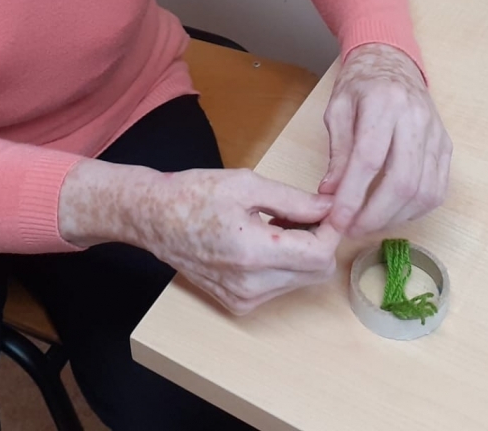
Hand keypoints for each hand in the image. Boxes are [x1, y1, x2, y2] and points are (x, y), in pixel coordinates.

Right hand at [60, 162, 339, 314]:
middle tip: (305, 212)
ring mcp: (244, 299)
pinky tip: (265, 240)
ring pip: (301, 281)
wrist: (155, 219)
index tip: (331, 208)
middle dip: (320, 241)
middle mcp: (251, 285)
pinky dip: (285, 265)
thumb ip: (295, 200)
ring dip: (303, 253)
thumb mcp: (248, 184)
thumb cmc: (195, 194)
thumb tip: (331, 207)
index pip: (319, 254)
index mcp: (253, 252)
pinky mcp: (239, 305)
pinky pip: (281, 287)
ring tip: (279, 223)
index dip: (332, 229)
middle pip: (316, 272)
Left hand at [319, 43, 450, 236]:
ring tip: (369, 224)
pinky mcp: (446, 146)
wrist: (394, 62)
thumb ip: (337, 152)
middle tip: (351, 229)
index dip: (352, 196)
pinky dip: (415, 210)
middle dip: (375, 215)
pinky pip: (437, 189)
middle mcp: (416, 118)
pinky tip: (393, 213)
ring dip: (395, 217)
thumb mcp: (337, 109)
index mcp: (384, 103)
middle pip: (403, 181)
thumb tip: (331, 194)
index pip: (369, 160)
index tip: (336, 220)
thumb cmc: (361, 85)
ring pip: (424, 191)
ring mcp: (436, 134)